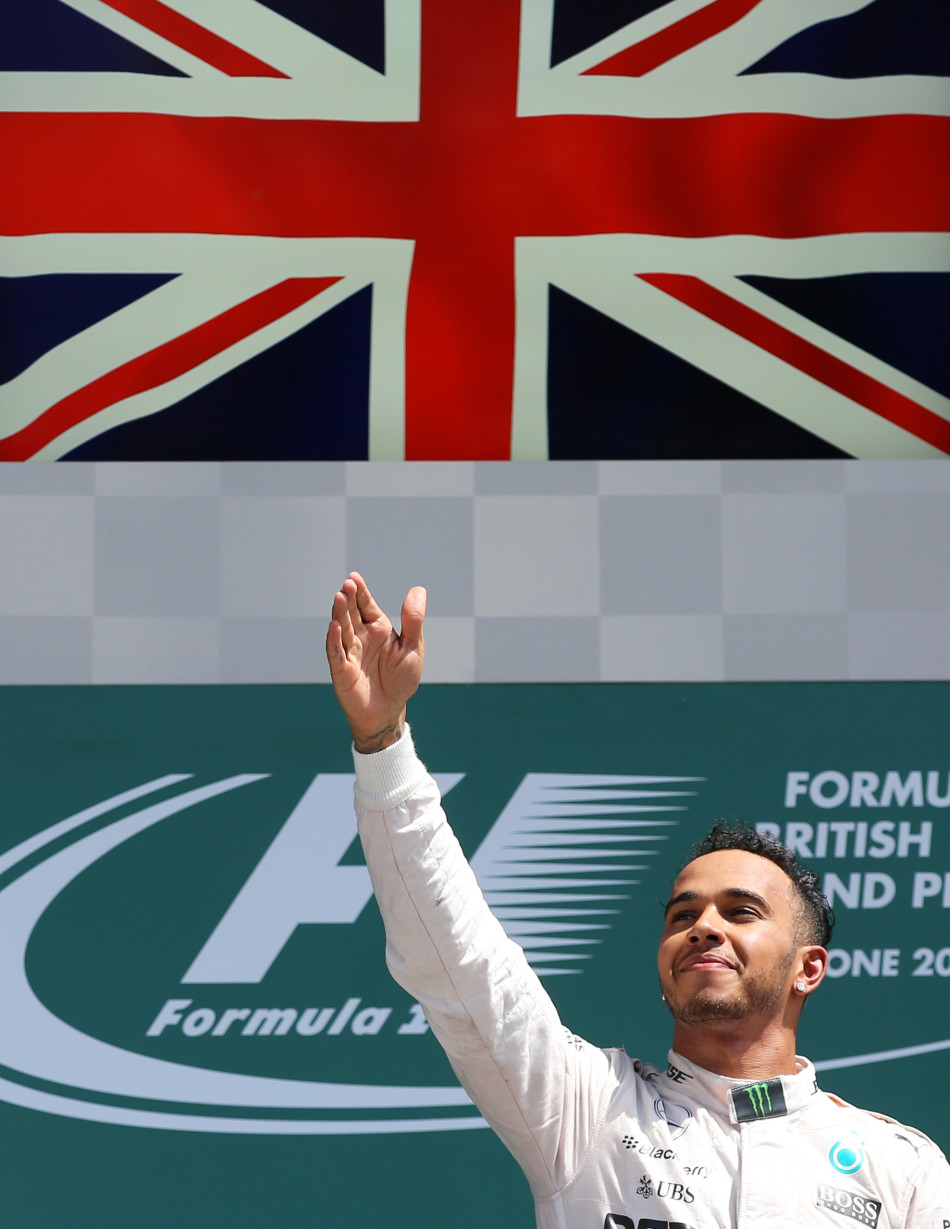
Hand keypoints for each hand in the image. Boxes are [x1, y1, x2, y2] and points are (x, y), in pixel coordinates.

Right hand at [326, 572, 425, 752]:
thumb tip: (418, 589)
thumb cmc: (401, 679)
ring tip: (339, 597)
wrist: (389, 711)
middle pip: (352, 613)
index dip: (360, 591)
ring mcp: (349, 652)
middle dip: (349, 599)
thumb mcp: (412, 647)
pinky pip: (336, 653)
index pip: (366, 605)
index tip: (354, 577)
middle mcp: (361, 637)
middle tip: (347, 584)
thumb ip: (413, 620)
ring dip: (340, 614)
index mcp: (378, 628)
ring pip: (342, 629)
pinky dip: (334, 640)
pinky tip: (334, 626)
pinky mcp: (341, 670)